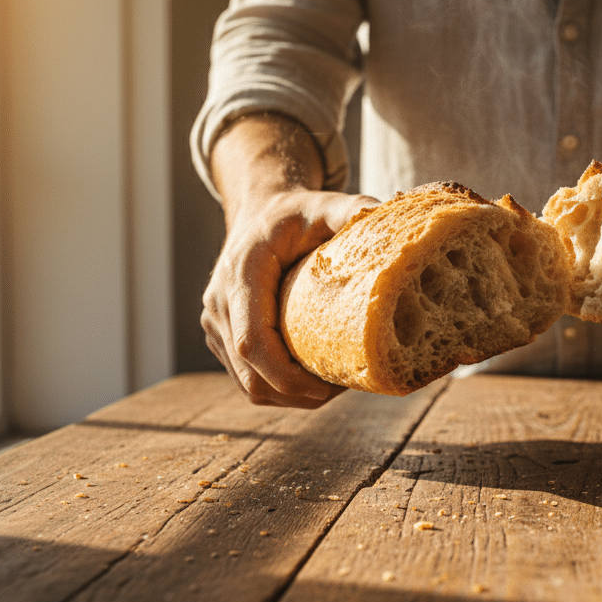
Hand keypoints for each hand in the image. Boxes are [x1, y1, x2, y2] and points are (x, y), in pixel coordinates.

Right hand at [201, 113, 377, 406]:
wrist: (260, 212)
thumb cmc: (296, 212)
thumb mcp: (323, 205)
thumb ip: (351, 210)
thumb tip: (384, 217)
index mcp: (240, 276)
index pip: (252, 342)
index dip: (286, 376)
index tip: (326, 388)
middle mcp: (219, 303)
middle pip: (251, 375)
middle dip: (296, 394)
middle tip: (342, 389)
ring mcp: (216, 323)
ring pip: (248, 384)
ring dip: (289, 396)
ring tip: (332, 386)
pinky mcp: (223, 336)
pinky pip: (247, 378)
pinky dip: (279, 388)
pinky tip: (313, 379)